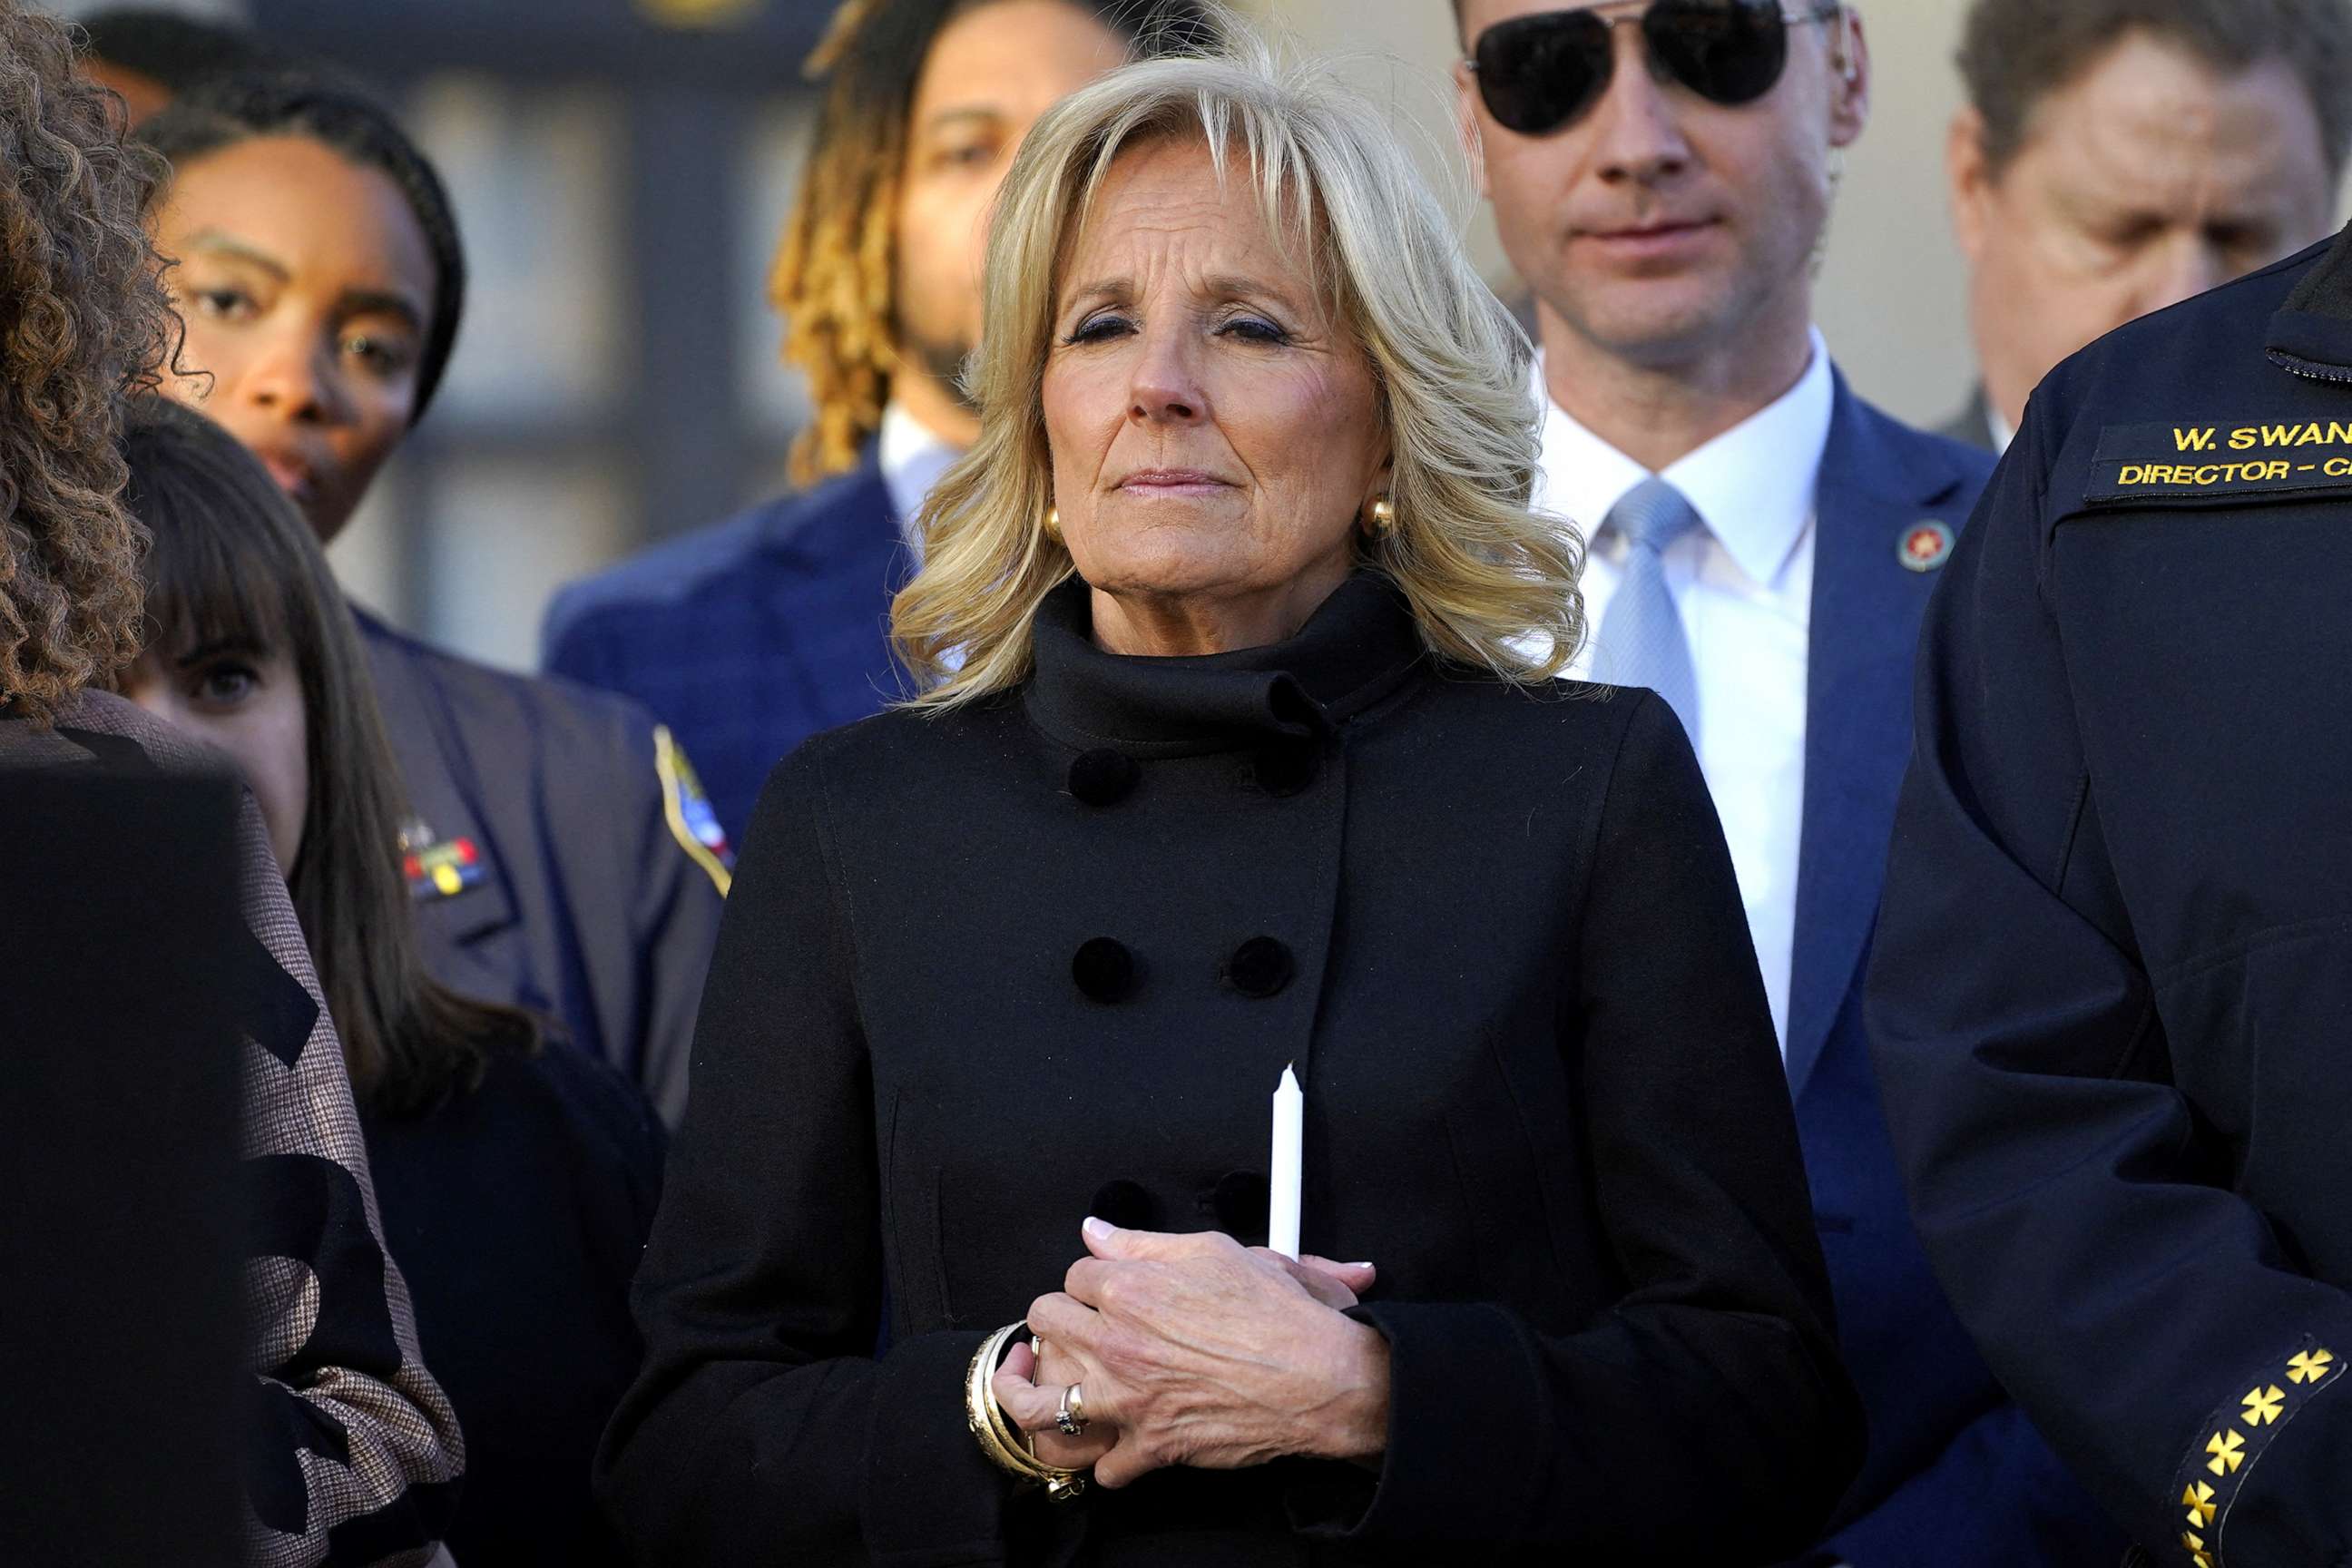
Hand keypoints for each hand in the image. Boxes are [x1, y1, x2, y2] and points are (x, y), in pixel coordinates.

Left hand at [997, 1218, 1390, 1488]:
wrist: (1322, 1378)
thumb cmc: (1281, 1315)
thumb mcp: (1219, 1252)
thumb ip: (1147, 1242)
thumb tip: (1097, 1230)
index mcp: (1131, 1289)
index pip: (1074, 1274)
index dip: (1091, 1281)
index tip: (1102, 1291)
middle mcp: (1118, 1344)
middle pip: (1043, 1322)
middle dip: (1055, 1320)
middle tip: (1073, 1328)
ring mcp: (1128, 1400)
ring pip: (1038, 1406)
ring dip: (1033, 1395)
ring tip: (1035, 1387)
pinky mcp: (1150, 1446)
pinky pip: (1101, 1467)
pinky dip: (1107, 1460)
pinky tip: (1115, 1445)